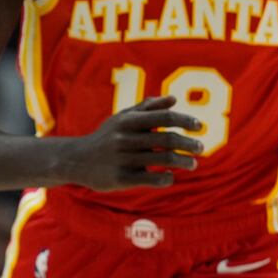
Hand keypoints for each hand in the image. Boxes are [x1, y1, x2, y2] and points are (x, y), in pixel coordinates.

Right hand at [64, 95, 203, 190]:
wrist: (77, 160)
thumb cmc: (106, 137)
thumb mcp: (122, 118)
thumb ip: (148, 108)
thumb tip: (174, 99)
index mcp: (127, 121)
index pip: (163, 117)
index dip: (185, 121)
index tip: (200, 126)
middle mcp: (125, 138)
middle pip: (166, 139)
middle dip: (188, 143)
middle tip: (201, 147)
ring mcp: (122, 159)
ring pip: (162, 159)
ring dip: (183, 161)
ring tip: (193, 164)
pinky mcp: (120, 178)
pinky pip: (151, 178)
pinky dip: (166, 178)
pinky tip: (171, 176)